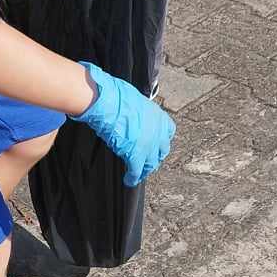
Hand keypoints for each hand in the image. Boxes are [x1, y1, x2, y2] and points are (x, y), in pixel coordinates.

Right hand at [76, 62, 173, 185]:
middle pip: (162, 150)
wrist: (109, 103)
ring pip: (151, 164)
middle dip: (155, 156)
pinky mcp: (136, 155)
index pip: (168, 132)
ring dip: (145, 169)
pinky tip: (129, 180)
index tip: (157, 143)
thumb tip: (132, 112)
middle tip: (148, 160)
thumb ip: (138, 111)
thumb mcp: (135, 100)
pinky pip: (136, 171)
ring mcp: (148, 145)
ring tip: (139, 173)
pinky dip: (133, 177)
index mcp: (158, 116)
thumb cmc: (117, 96)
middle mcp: (157, 132)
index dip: (161, 139)